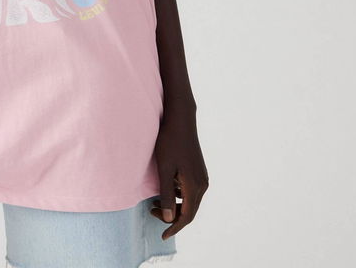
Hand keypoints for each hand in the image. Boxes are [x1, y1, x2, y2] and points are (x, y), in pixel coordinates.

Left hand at [149, 107, 208, 239]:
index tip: (162, 235)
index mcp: (195, 186)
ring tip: (155, 201)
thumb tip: (169, 218)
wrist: (180, 119)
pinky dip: (178, 195)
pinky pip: (190, 191)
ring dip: (175, 206)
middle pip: (190, 210)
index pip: (187, 216)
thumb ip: (167, 194)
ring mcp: (202, 176)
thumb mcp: (164, 168)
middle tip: (152, 211)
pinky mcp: (198, 170)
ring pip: (190, 201)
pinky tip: (165, 187)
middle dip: (172, 217)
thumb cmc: (169, 141)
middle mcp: (202, 184)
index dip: (174, 227)